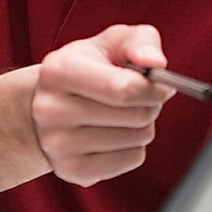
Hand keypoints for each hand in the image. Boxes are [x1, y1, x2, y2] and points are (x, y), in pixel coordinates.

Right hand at [31, 25, 173, 186]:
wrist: (51, 103)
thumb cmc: (89, 67)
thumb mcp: (113, 42)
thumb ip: (141, 41)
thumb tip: (156, 62)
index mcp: (58, 71)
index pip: (124, 89)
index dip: (154, 88)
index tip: (162, 85)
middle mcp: (50, 110)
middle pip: (134, 116)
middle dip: (151, 105)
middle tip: (142, 98)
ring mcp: (56, 144)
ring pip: (137, 139)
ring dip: (143, 126)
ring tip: (124, 114)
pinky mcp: (69, 170)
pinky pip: (131, 160)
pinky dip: (134, 147)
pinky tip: (116, 134)